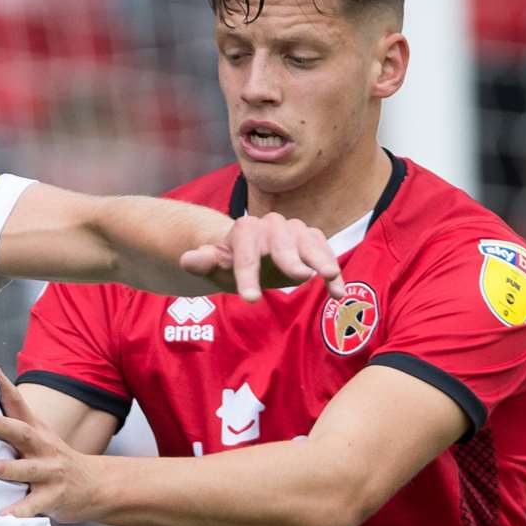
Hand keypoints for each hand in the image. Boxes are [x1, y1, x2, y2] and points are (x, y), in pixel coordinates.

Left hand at [0, 364, 107, 522]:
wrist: (96, 486)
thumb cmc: (56, 459)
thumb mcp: (40, 437)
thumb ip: (15, 423)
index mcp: (37, 431)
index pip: (18, 403)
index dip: (3, 384)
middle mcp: (44, 449)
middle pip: (24, 433)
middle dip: (5, 426)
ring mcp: (49, 473)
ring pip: (27, 470)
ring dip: (8, 468)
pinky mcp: (52, 497)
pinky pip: (33, 506)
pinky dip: (18, 511)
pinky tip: (4, 517)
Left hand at [181, 212, 344, 301]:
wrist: (250, 254)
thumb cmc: (229, 261)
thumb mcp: (213, 264)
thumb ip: (202, 261)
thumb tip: (187, 259)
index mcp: (244, 230)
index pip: (245, 255)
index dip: (247, 278)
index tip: (251, 300)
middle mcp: (272, 225)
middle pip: (282, 243)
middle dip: (290, 259)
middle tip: (301, 277)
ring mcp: (295, 231)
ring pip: (309, 244)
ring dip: (321, 260)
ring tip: (329, 277)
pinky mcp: (312, 241)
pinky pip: (325, 253)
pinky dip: (334, 272)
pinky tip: (338, 293)